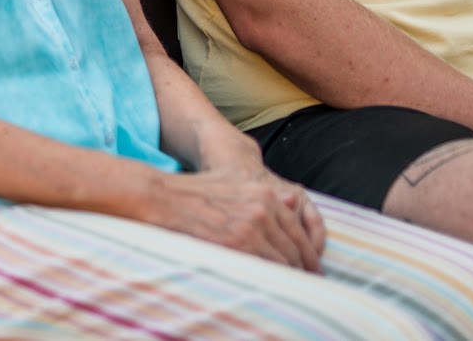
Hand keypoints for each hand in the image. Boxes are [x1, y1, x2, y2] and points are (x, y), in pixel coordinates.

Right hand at [145, 169, 325, 271]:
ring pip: (283, 261)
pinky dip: (272, 279)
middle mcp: (262, 209)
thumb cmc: (193, 193)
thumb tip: (291, 206)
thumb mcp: (233, 184)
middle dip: (303, 267)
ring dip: (290, 277)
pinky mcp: (235, 243)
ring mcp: (250, 227)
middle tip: (307, 281)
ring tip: (293, 289)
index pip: (298, 229)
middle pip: (294, 248)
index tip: (311, 266)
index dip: (307, 252)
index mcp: (264, 194)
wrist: (161, 196)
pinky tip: (273, 286)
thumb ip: (262, 197)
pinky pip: (264, 267)